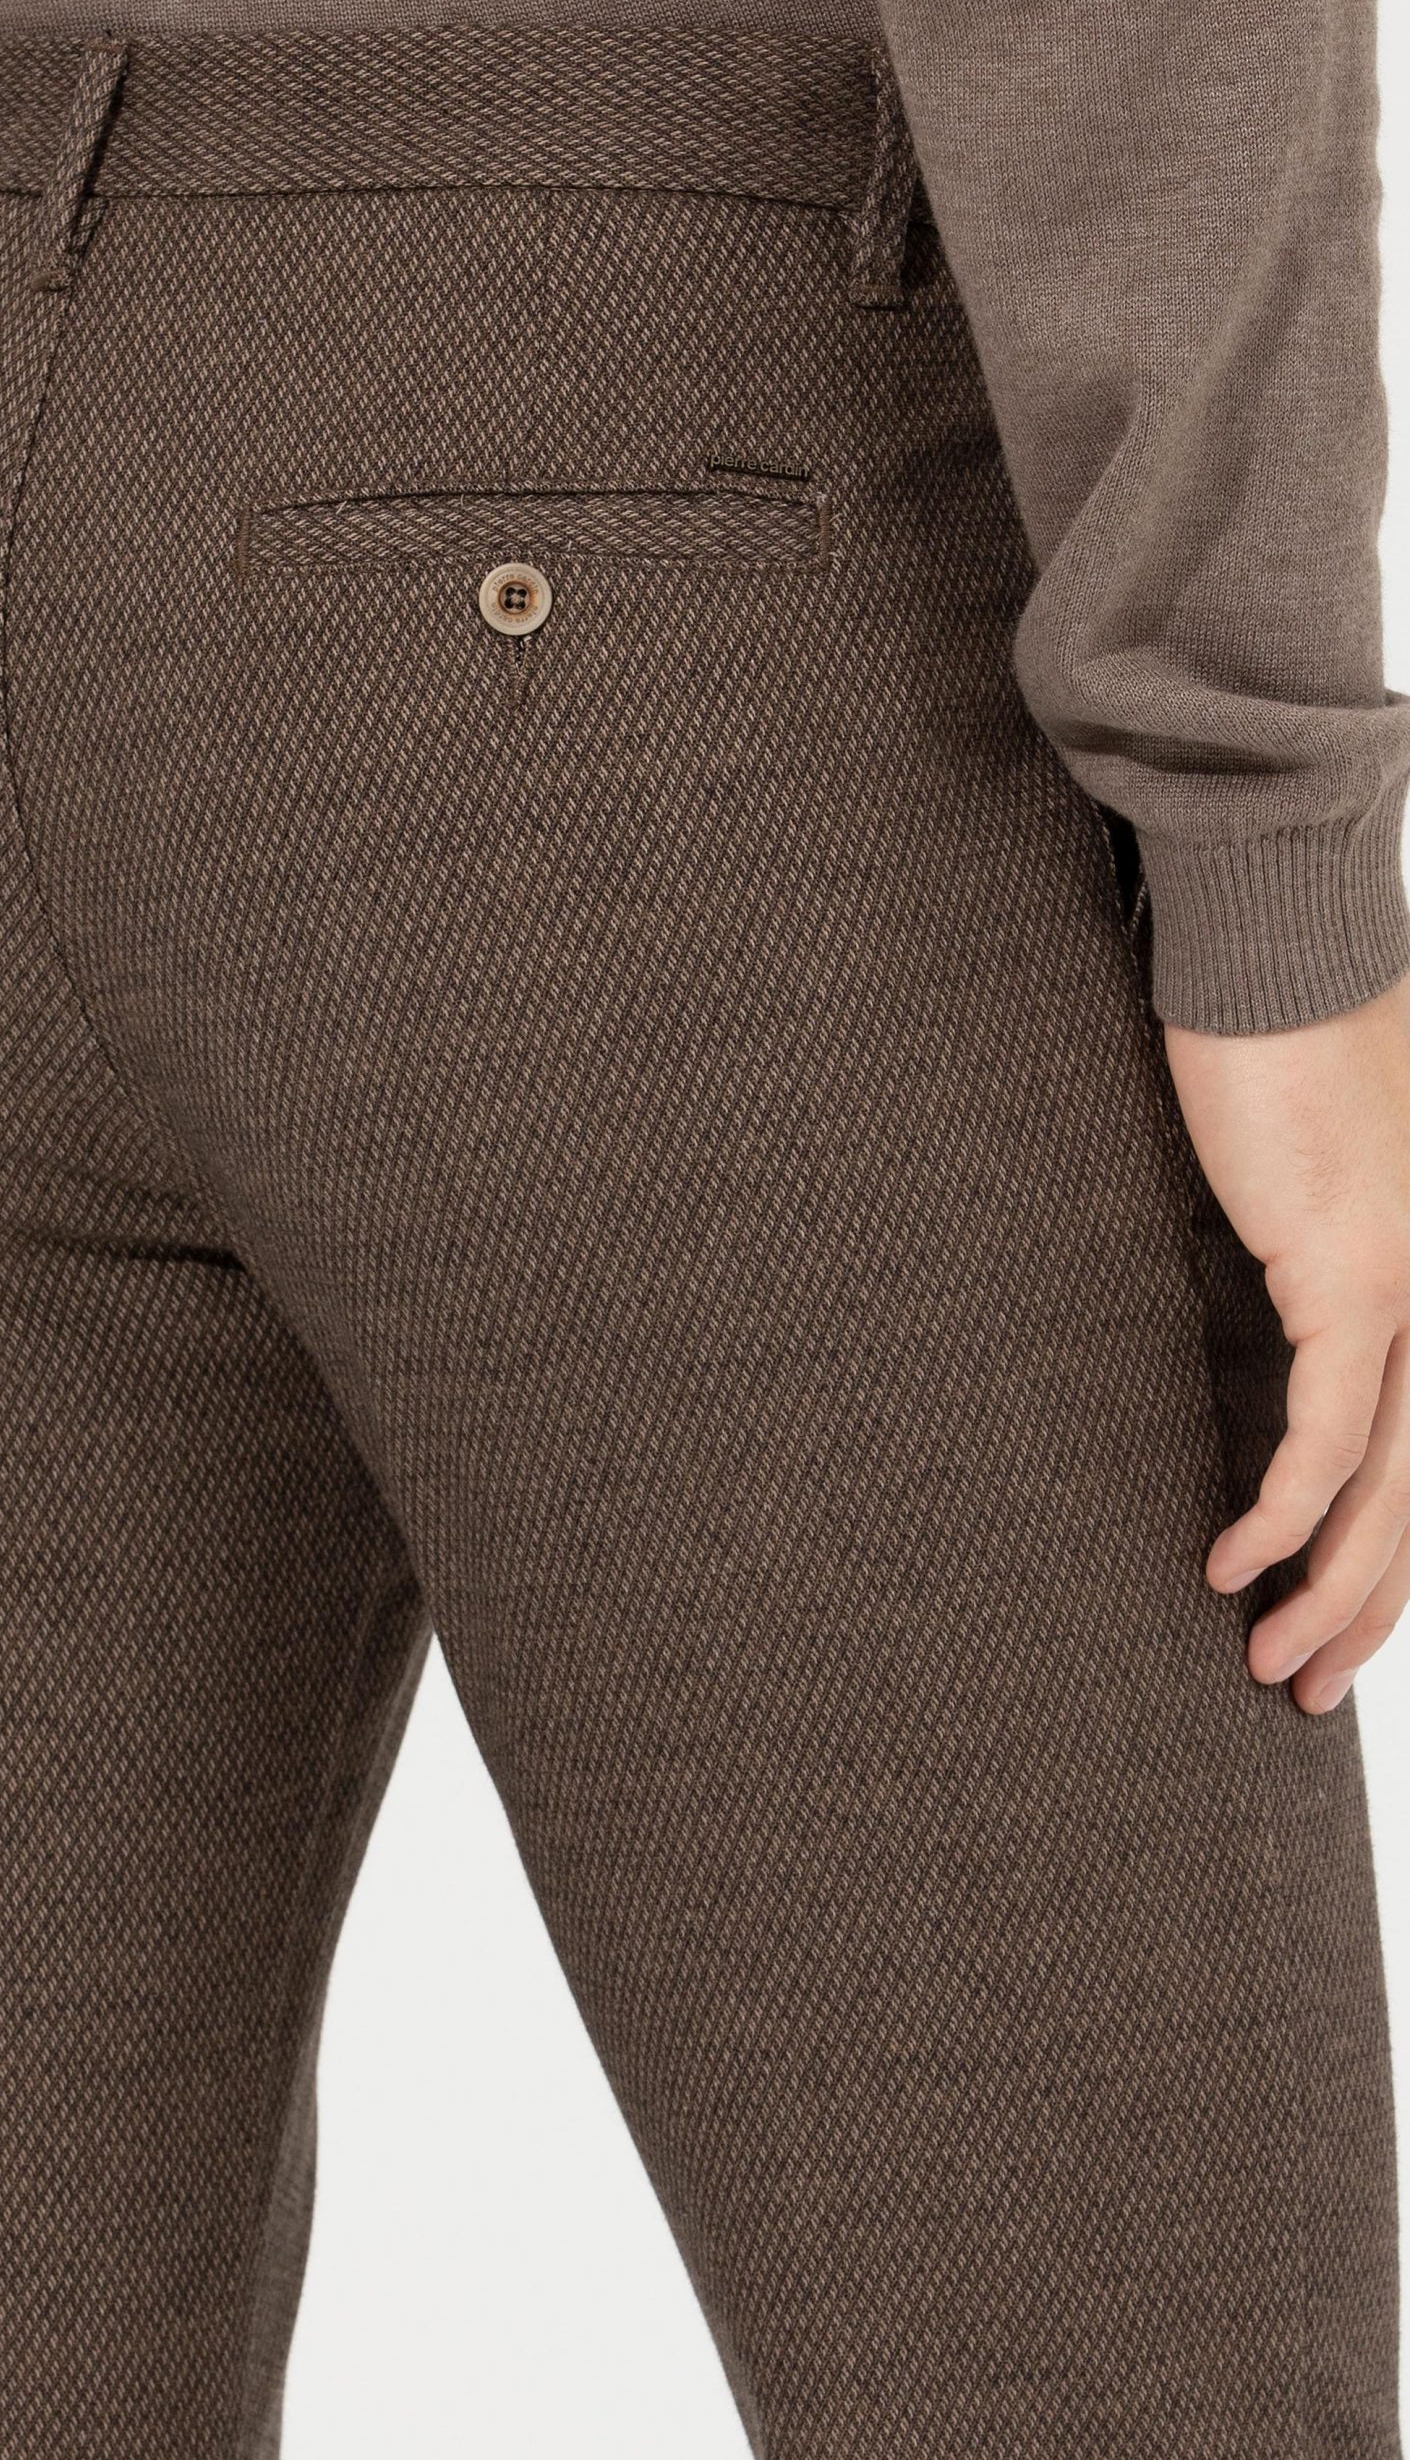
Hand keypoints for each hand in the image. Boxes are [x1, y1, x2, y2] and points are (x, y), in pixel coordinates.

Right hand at [1166, 978, 1409, 1711]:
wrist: (1276, 941)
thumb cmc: (1286, 1034)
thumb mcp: (1321, 1166)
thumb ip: (1323, 1247)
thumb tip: (1285, 1304)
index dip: (1396, 1558)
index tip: (1340, 1625)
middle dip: (1373, 1610)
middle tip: (1305, 1685)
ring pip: (1396, 1486)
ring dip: (1333, 1590)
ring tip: (1272, 1664)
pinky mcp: (1353, 1272)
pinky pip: (1327, 1429)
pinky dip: (1287, 1511)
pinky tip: (1234, 1562)